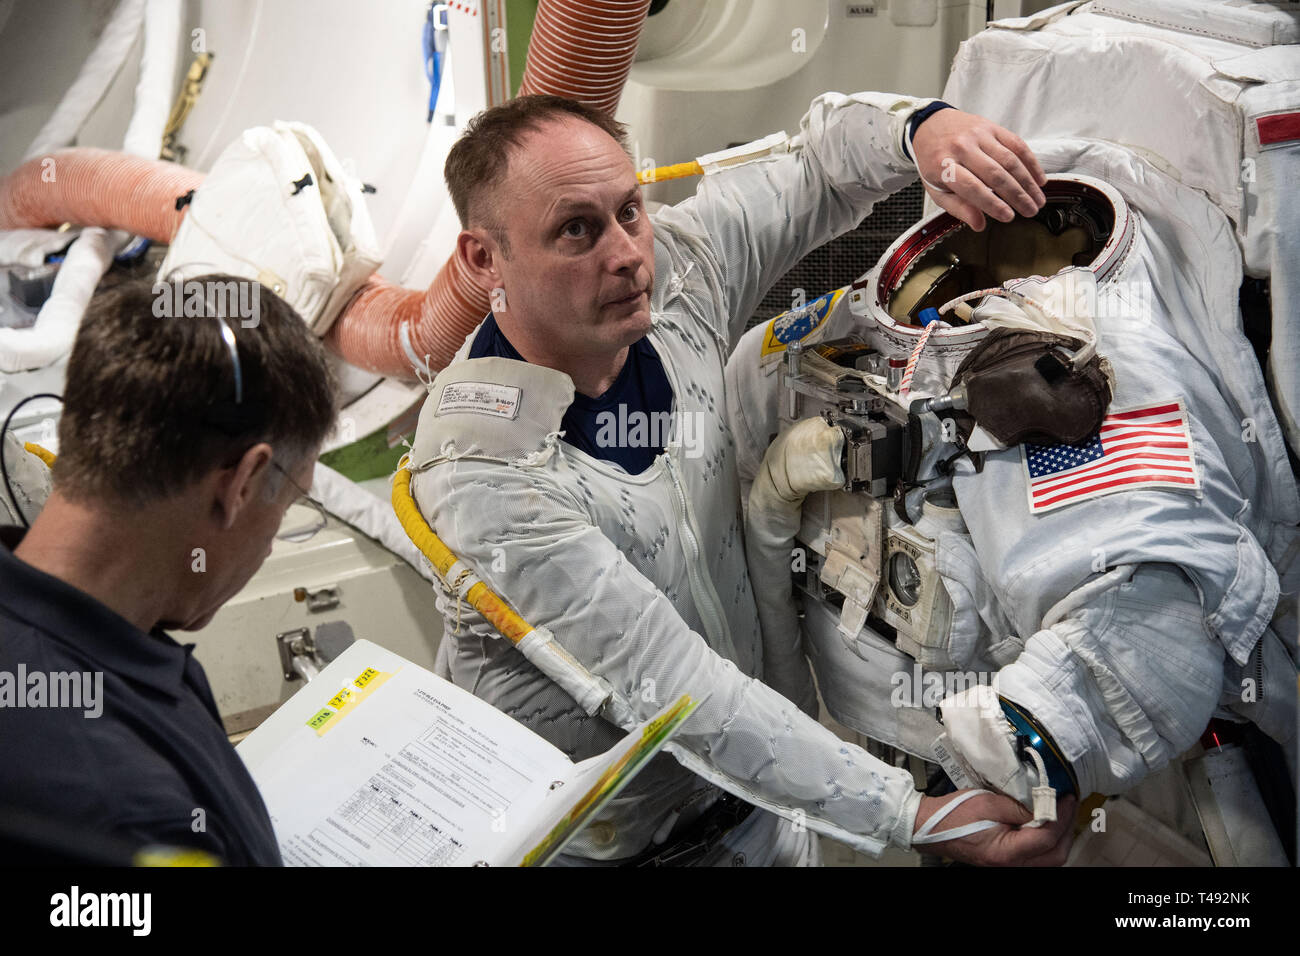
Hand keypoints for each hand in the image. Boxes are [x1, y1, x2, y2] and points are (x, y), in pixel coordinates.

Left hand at [911, 109, 1047, 230]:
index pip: (972, 187)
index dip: (992, 203)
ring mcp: (978, 134)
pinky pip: (1017, 144)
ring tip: (1037, 200)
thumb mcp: (936, 189)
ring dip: (1028, 182)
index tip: (1008, 217)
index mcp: (943, 165)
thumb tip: (979, 224)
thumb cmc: (934, 163)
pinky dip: (1031, 163)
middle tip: (1030, 211)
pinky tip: (1039, 179)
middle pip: (996, 174)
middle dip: (1017, 196)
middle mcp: (962, 147)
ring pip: (1010, 160)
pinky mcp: (992, 127)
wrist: (930, 126)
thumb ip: (957, 208)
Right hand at [912, 790, 1076, 865]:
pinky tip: (1046, 823)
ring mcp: (1010, 866)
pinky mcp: (1008, 861)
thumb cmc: (955, 814)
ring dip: (1059, 836)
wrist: (932, 827)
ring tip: (1060, 813)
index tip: (1067, 797)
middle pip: (1055, 856)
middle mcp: (1011, 865)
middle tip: (1068, 805)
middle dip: (1066, 829)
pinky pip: (1038, 856)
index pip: (1046, 838)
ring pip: (1050, 859)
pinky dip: (1048, 840)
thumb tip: (1045, 805)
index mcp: (1005, 853)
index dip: (1061, 817)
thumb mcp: (989, 803)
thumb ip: (1020, 807)